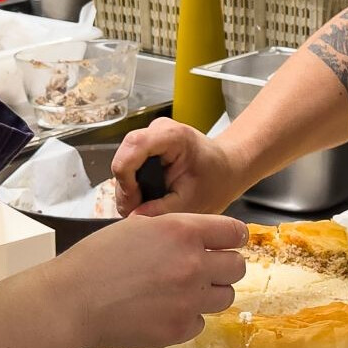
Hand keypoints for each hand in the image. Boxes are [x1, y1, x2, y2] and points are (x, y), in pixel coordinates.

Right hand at [56, 213, 247, 347]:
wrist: (71, 301)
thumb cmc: (95, 260)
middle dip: (224, 267)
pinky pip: (200, 322)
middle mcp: (194, 265)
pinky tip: (164, 311)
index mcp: (183, 232)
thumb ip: (174, 230)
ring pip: (225, 297)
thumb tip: (197, 236)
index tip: (229, 244)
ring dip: (209, 293)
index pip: (235, 232)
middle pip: (237, 267)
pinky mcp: (179, 329)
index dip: (233, 238)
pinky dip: (188, 318)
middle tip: (205, 270)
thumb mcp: (138, 227)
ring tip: (182, 291)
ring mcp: (189, 300)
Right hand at [111, 118, 248, 216]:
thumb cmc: (215, 180)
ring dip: (129, 189)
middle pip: (124, 157)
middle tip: (141, 210)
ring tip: (147, 206)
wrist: (225, 169)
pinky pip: (127, 168)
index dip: (126, 176)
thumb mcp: (194, 201)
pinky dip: (133, 186)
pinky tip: (147, 198)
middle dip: (128, 188)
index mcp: (174, 136)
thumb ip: (164, 209)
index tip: (136, 200)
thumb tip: (135, 217)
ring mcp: (150, 137)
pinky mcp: (145, 148)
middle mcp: (158, 131)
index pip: (134, 146)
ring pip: (122, 164)